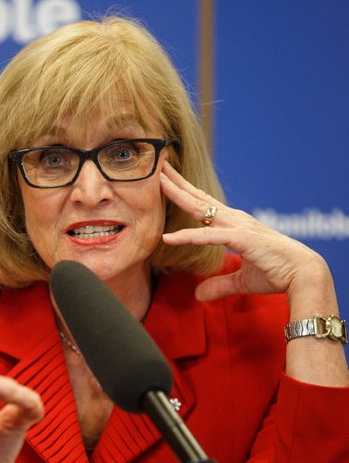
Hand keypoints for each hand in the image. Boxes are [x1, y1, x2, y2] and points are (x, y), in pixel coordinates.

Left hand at [160, 162, 329, 302]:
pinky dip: (189, 236)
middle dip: (178, 182)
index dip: (186, 193)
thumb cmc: (277, 272)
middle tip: (159, 167)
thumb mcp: (241, 281)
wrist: (303, 275)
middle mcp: (234, 220)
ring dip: (179, 195)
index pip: (205, 205)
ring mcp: (238, 226)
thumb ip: (219, 285)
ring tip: (159, 182)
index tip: (168, 181)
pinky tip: (169, 238)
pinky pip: (209, 237)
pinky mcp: (242, 239)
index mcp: (234, 225)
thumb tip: (199, 295)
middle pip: (200, 198)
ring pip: (201, 209)